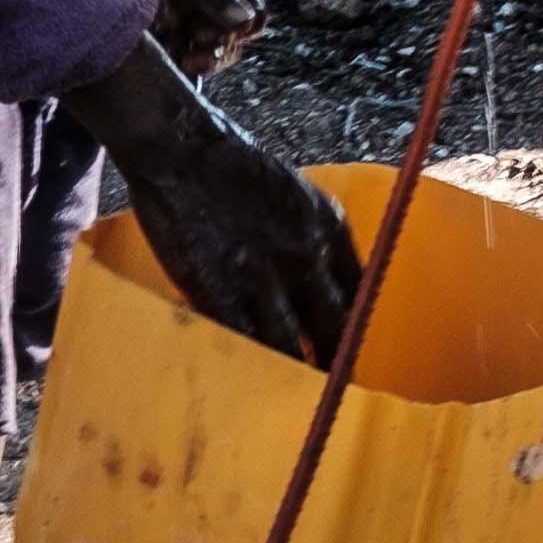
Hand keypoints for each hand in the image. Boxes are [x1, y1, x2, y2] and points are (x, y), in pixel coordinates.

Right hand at [60, 45, 360, 360]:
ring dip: (292, 373)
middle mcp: (307, 255)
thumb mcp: (295, 194)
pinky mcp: (219, 290)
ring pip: (291, 348)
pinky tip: (249, 376)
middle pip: (334, 331)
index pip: (361, 296)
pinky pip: (244, 342)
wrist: (180, 147)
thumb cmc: (231, 165)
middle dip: (333, 363)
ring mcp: (263, 277)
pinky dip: (249, 363)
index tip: (348, 349)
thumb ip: (313, 238)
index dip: (355, 329)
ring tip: (290, 395)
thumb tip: (319, 283)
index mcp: (330, 227)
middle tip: (329, 387)